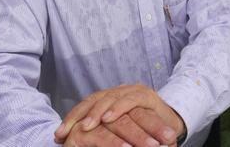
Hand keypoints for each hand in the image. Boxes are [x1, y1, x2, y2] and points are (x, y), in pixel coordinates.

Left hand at [55, 84, 183, 143]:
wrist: (170, 128)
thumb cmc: (142, 133)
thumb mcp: (117, 131)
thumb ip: (101, 131)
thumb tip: (74, 139)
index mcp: (110, 98)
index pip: (87, 104)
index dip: (72, 117)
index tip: (59, 134)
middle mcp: (120, 91)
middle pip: (95, 99)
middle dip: (79, 115)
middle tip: (67, 131)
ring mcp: (133, 92)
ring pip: (110, 98)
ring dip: (97, 112)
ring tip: (86, 126)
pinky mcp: (147, 96)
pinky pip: (130, 100)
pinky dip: (118, 108)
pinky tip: (108, 118)